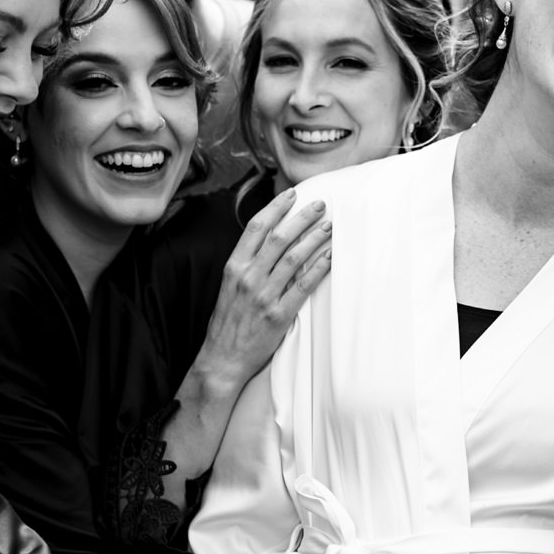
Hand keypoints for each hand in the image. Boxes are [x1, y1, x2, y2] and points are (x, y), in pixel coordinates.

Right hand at [191, 189, 331, 395]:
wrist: (222, 358)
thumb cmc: (227, 322)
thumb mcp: (228, 286)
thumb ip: (247, 264)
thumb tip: (268, 241)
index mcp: (234, 267)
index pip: (255, 227)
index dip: (276, 208)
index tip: (292, 195)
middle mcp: (248, 277)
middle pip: (279, 238)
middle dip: (302, 218)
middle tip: (321, 204)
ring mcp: (264, 296)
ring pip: (293, 258)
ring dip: (314, 239)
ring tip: (330, 226)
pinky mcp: (279, 315)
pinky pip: (303, 287)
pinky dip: (319, 269)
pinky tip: (331, 257)